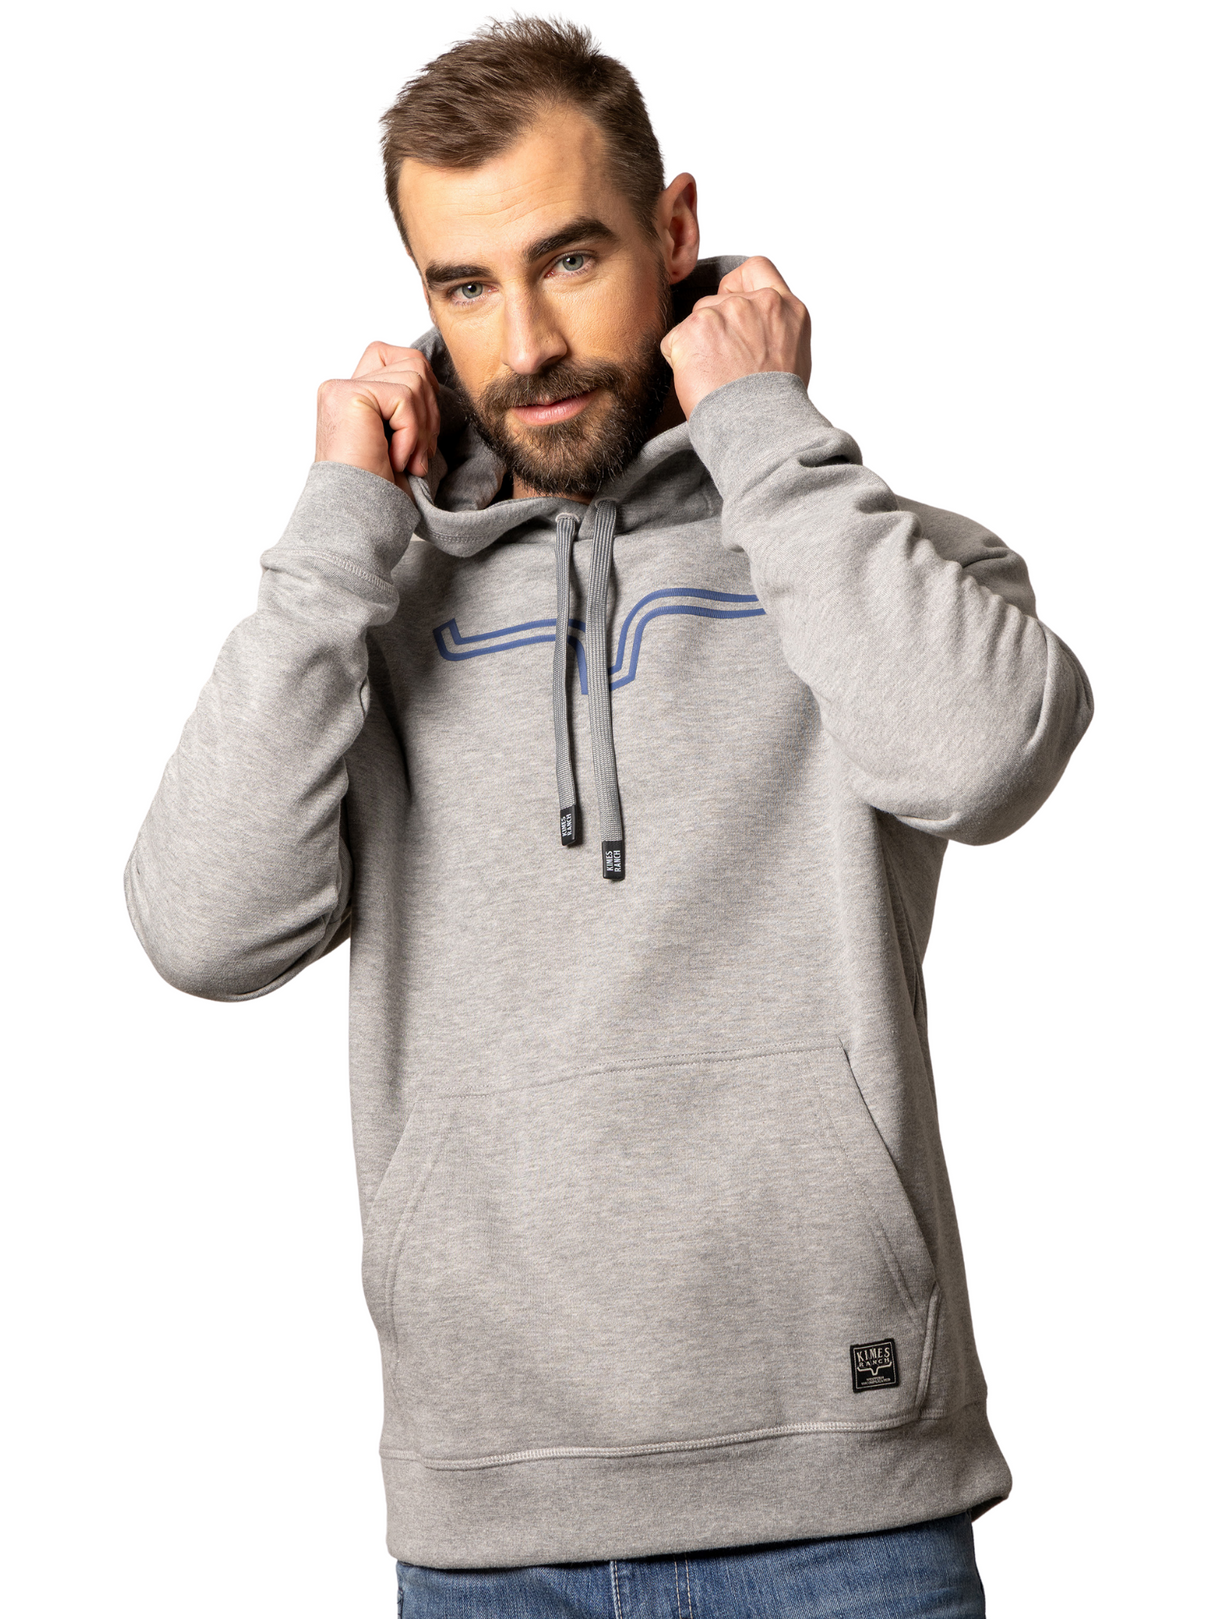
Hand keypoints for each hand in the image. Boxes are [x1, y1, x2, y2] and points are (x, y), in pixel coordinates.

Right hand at [315, 343, 439, 494]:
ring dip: (422, 428)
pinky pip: (404, 398)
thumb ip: (408, 405)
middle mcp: (343, 386)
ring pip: (414, 379)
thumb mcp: (402, 440)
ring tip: (409, 462)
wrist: (359, 519)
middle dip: (430, 412)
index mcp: (353, 395)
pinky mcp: (349, 395)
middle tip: (421, 455)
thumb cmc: (380, 491)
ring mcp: (343, 389)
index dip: (425, 391)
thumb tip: (434, 382)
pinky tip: (397, 461)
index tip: (423, 436)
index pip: (403, 359)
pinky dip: (411, 434)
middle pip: (414, 364)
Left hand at [660, 257, 811, 418]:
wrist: (760, 429)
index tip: (732, 302)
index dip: (737, 284)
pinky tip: (699, 382)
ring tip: (715, 379)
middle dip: (713, 329)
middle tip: (723, 366)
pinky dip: (678, 362)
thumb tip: (757, 332)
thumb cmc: (777, 406)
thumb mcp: (794, 356)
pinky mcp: (692, 330)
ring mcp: (723, 312)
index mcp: (785, 307)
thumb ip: (774, 330)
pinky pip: (673, 342)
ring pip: (694, 321)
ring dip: (696, 346)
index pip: (756, 268)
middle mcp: (755, 303)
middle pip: (716, 300)